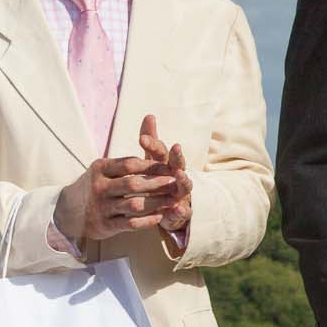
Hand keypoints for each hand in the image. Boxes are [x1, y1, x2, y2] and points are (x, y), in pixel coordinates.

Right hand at [54, 148, 180, 243]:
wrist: (68, 211)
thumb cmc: (93, 186)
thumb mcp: (101, 169)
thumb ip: (124, 162)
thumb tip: (151, 148)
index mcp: (100, 169)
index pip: (129, 164)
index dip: (152, 166)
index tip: (169, 167)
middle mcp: (99, 187)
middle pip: (133, 184)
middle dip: (158, 184)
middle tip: (175, 183)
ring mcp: (101, 207)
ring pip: (134, 205)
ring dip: (156, 203)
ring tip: (172, 201)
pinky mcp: (105, 225)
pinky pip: (130, 223)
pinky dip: (147, 221)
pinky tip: (159, 216)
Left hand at [135, 114, 193, 236]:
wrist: (170, 207)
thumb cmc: (159, 179)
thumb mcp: (153, 161)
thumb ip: (151, 141)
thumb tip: (149, 115)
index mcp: (167, 163)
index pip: (161, 150)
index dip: (153, 143)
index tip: (142, 138)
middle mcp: (177, 176)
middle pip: (178, 164)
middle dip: (177, 156)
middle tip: (175, 147)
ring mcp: (181, 193)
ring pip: (185, 185)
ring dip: (184, 180)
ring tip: (180, 174)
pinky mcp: (181, 211)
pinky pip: (183, 211)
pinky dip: (181, 210)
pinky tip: (177, 209)